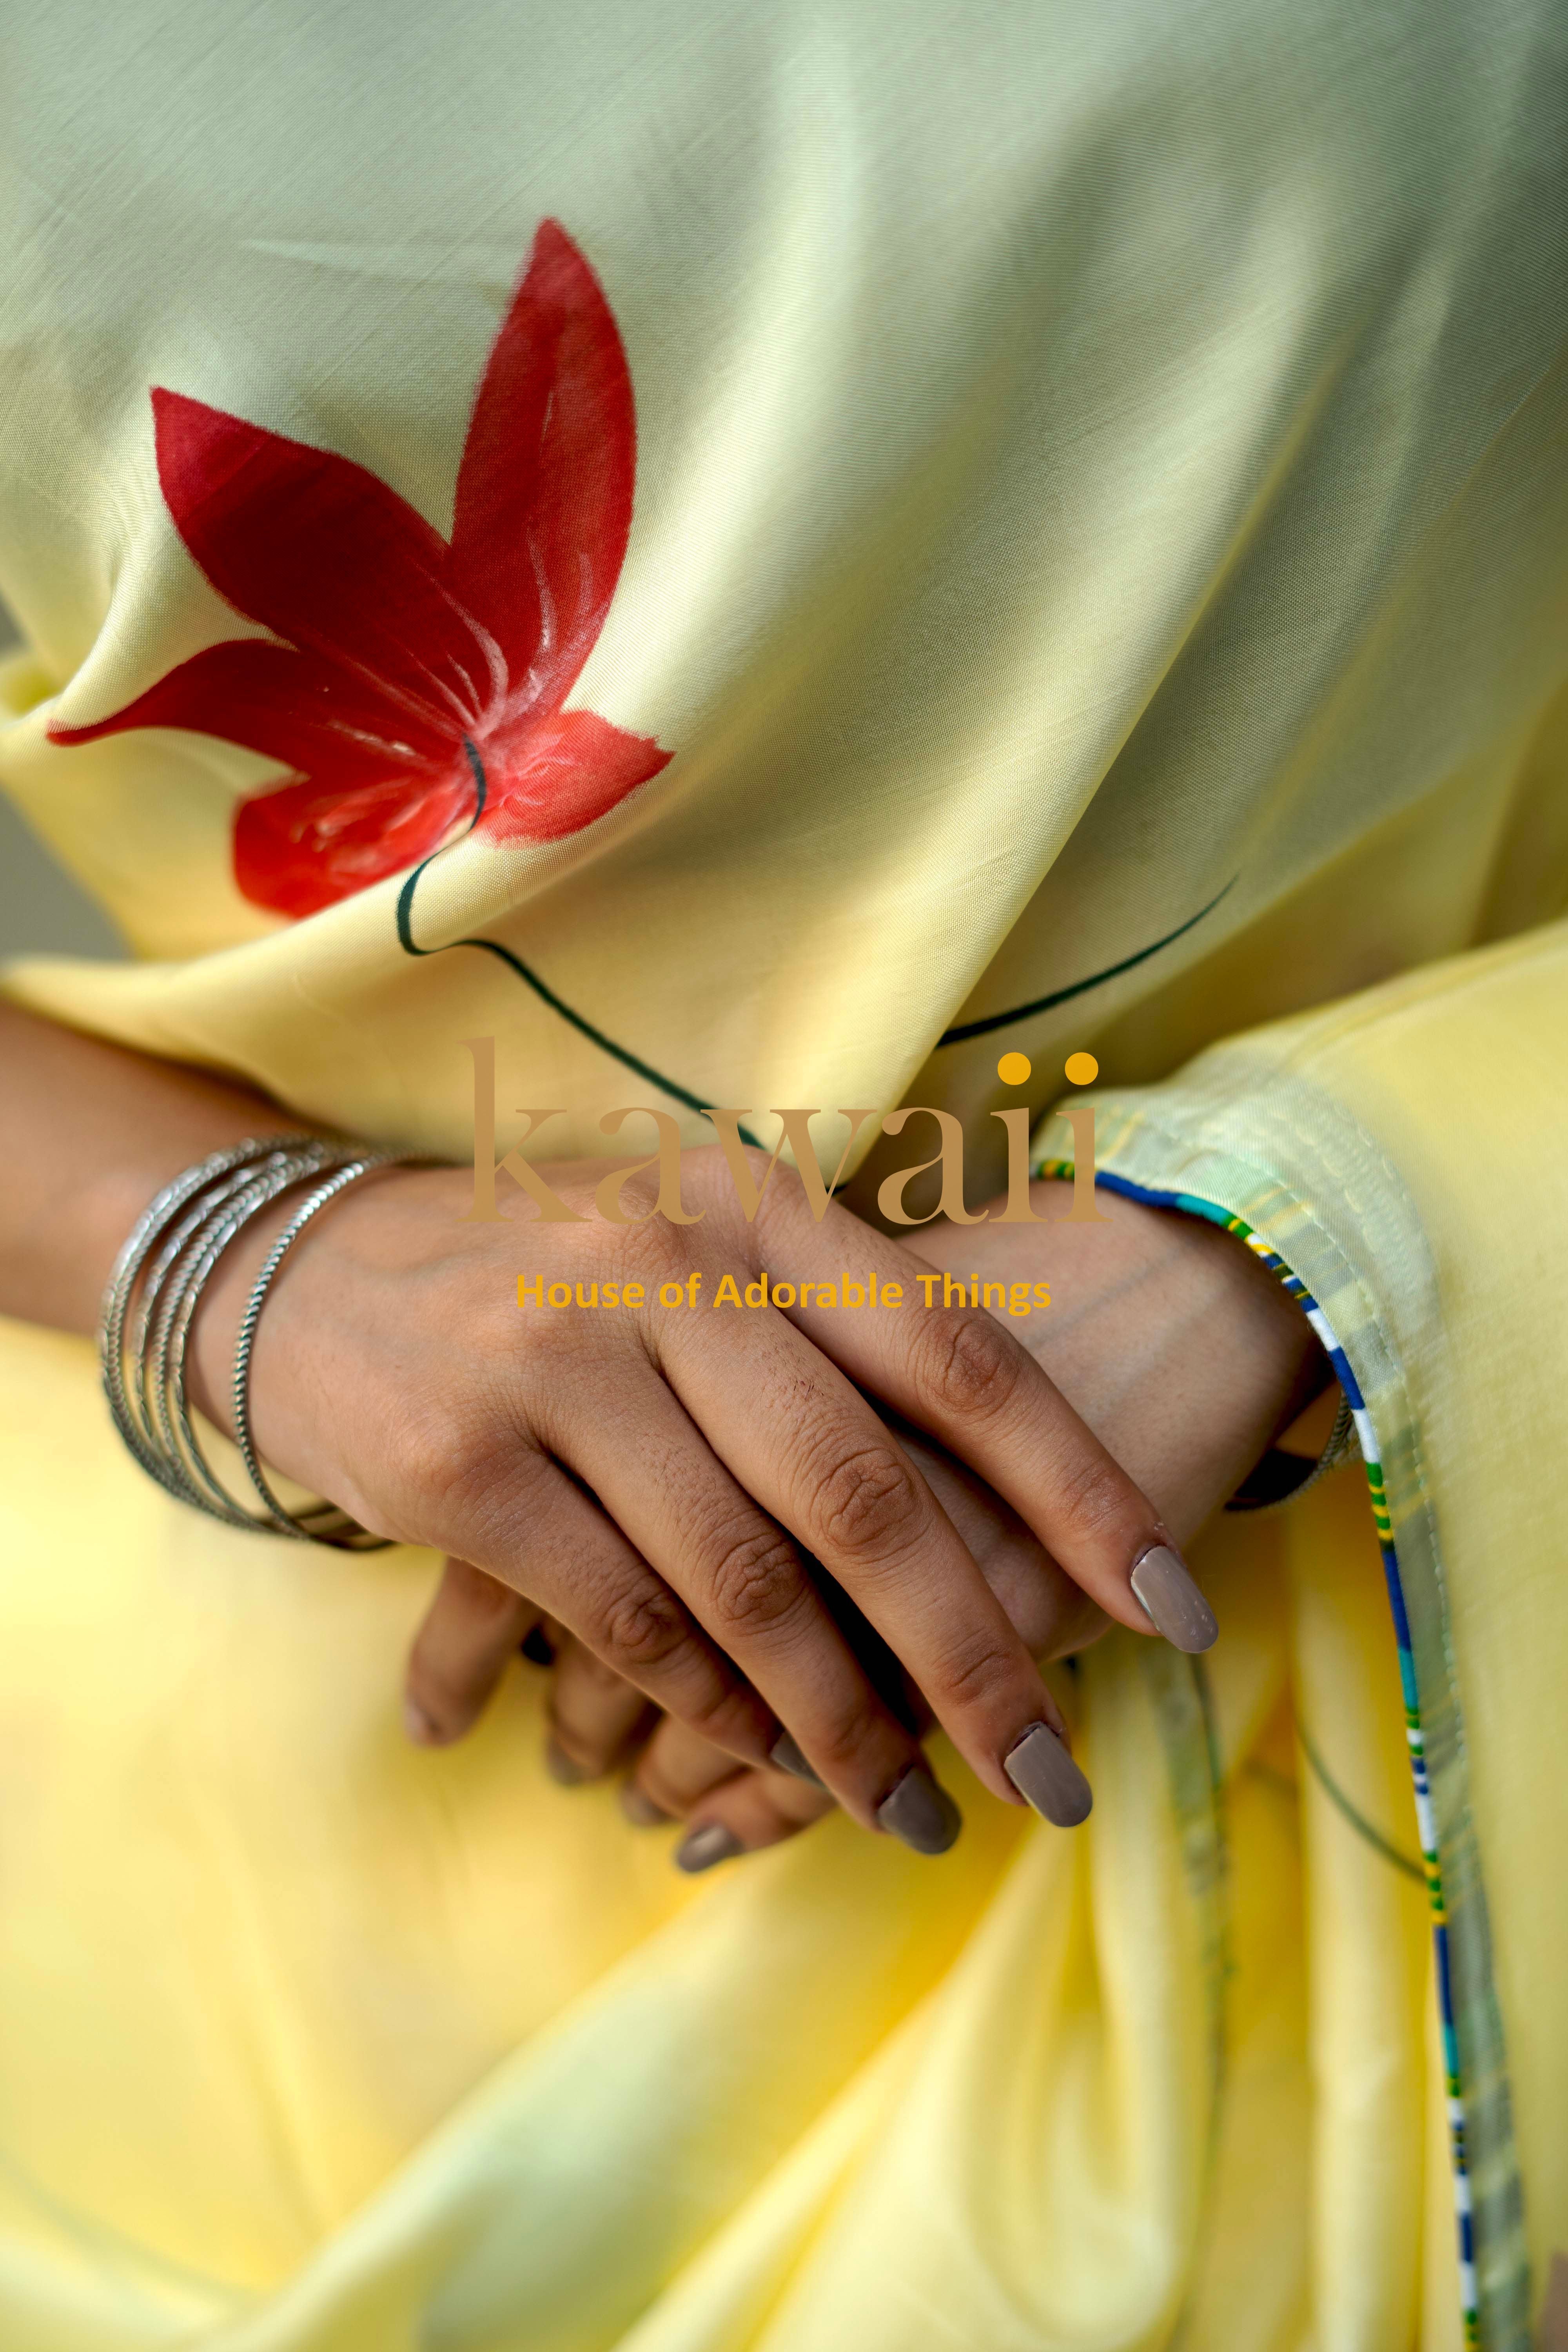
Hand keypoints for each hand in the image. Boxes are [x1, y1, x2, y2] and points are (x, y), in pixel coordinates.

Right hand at [191, 1150, 1195, 1850]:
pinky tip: (763, 1759)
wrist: (305, 1262)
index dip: (1079, 1490)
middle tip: (1051, 1775)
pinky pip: (627, 1622)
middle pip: (869, 1495)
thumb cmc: (553, 1274)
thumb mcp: (702, 1257)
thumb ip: (836, 1351)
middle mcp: (668, 1269)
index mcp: (756, 1210)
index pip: (959, 1358)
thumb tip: (1012, 1521)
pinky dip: (710, 1708)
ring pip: (748, 1582)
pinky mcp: (462, 1466)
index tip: (1173, 1611)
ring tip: (913, 1809)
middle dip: (978, 1660)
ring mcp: (556, 1361)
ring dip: (846, 1723)